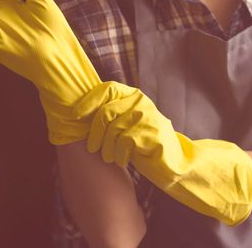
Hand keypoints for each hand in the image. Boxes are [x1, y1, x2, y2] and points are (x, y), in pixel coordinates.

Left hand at [73, 81, 251, 225]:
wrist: (175, 163)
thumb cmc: (145, 144)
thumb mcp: (127, 124)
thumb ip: (112, 113)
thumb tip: (80, 111)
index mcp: (134, 96)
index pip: (106, 89)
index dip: (89, 102)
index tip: (76, 116)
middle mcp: (141, 103)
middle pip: (106, 111)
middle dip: (94, 132)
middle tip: (92, 147)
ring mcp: (148, 118)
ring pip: (113, 128)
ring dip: (106, 147)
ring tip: (109, 157)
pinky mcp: (151, 135)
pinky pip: (124, 142)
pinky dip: (118, 154)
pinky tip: (122, 161)